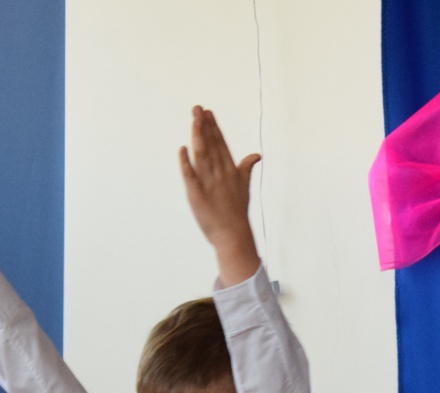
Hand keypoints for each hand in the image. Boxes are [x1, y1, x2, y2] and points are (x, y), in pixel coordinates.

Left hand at [179, 106, 260, 285]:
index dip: (214, 128)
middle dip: (205, 126)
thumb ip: (246, 168)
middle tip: (197, 108)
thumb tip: (257, 155)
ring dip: (197, 136)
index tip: (208, 112)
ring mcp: (209, 183)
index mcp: (230, 170)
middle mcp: (220, 174)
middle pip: (211, 145)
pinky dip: (186, 163)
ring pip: (202, 155)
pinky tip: (182, 149)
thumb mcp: (244, 186)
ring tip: (193, 120)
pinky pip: (190, 176)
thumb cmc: (237, 212)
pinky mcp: (197, 195)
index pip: (221, 144)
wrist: (234, 236)